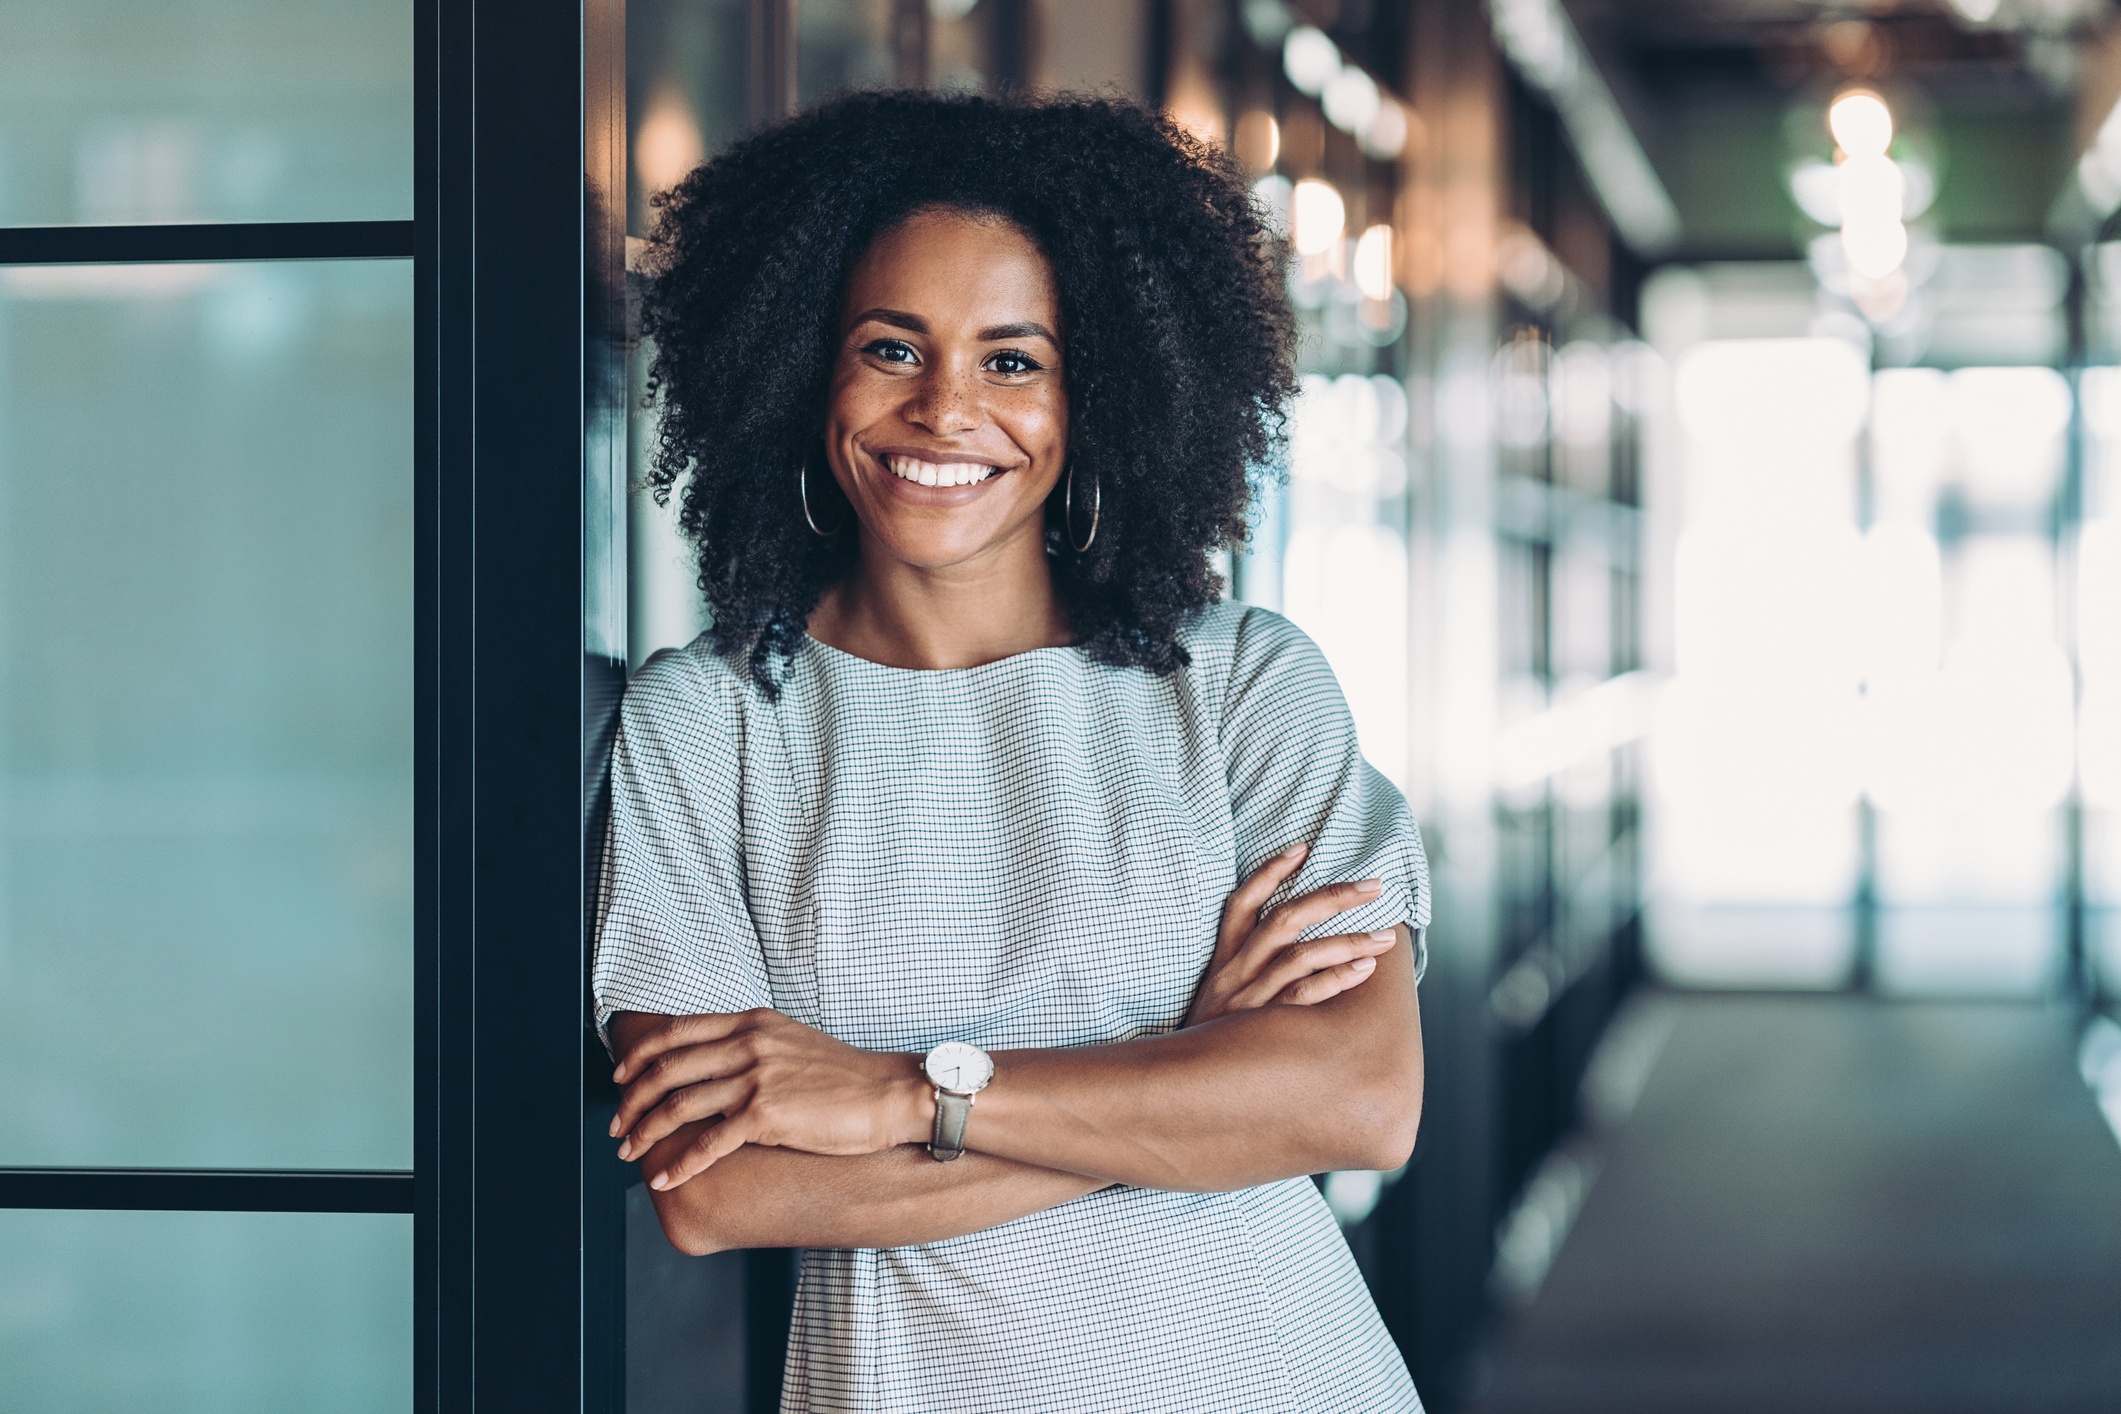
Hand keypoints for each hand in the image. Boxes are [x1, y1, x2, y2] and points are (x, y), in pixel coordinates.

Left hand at [610, 1009, 927, 1190]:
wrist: (888, 1094)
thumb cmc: (846, 1077)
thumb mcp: (791, 1043)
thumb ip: (751, 1046)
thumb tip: (714, 1067)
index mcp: (751, 1023)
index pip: (677, 1032)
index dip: (640, 1057)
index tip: (620, 1078)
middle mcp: (749, 1044)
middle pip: (668, 1069)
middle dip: (633, 1100)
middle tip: (617, 1126)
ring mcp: (756, 1078)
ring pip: (679, 1105)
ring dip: (646, 1132)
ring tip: (629, 1153)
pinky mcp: (766, 1114)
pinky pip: (708, 1142)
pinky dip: (678, 1162)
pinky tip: (663, 1176)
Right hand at [1185, 842, 1399, 1025]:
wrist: (1180, 1085)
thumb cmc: (1213, 1040)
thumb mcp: (1218, 998)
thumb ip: (1248, 971)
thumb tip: (1299, 947)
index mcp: (1224, 960)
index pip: (1242, 903)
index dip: (1270, 872)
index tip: (1302, 847)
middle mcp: (1234, 972)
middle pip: (1283, 919)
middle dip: (1332, 897)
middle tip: (1374, 886)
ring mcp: (1247, 999)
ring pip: (1299, 955)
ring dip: (1347, 940)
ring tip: (1386, 935)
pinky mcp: (1259, 1027)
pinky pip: (1302, 996)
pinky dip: (1335, 978)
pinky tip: (1364, 969)